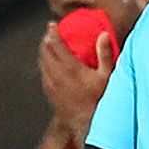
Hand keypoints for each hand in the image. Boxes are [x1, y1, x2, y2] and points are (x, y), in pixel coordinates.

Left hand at [39, 23, 112, 141]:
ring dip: (43, 52)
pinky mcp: (49, 93)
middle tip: (49, 34)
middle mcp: (57, 74)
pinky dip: (43, 65)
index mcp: (70, 67)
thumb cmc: (99, 100)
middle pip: (45, 51)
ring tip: (47, 46)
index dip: (53, 32)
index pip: (56, 44)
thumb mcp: (107, 76)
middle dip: (46, 40)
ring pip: (41, 62)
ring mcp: (51, 84)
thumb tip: (103, 35)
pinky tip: (48, 65)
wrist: (86, 124)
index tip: (52, 25)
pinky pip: (42, 74)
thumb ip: (105, 54)